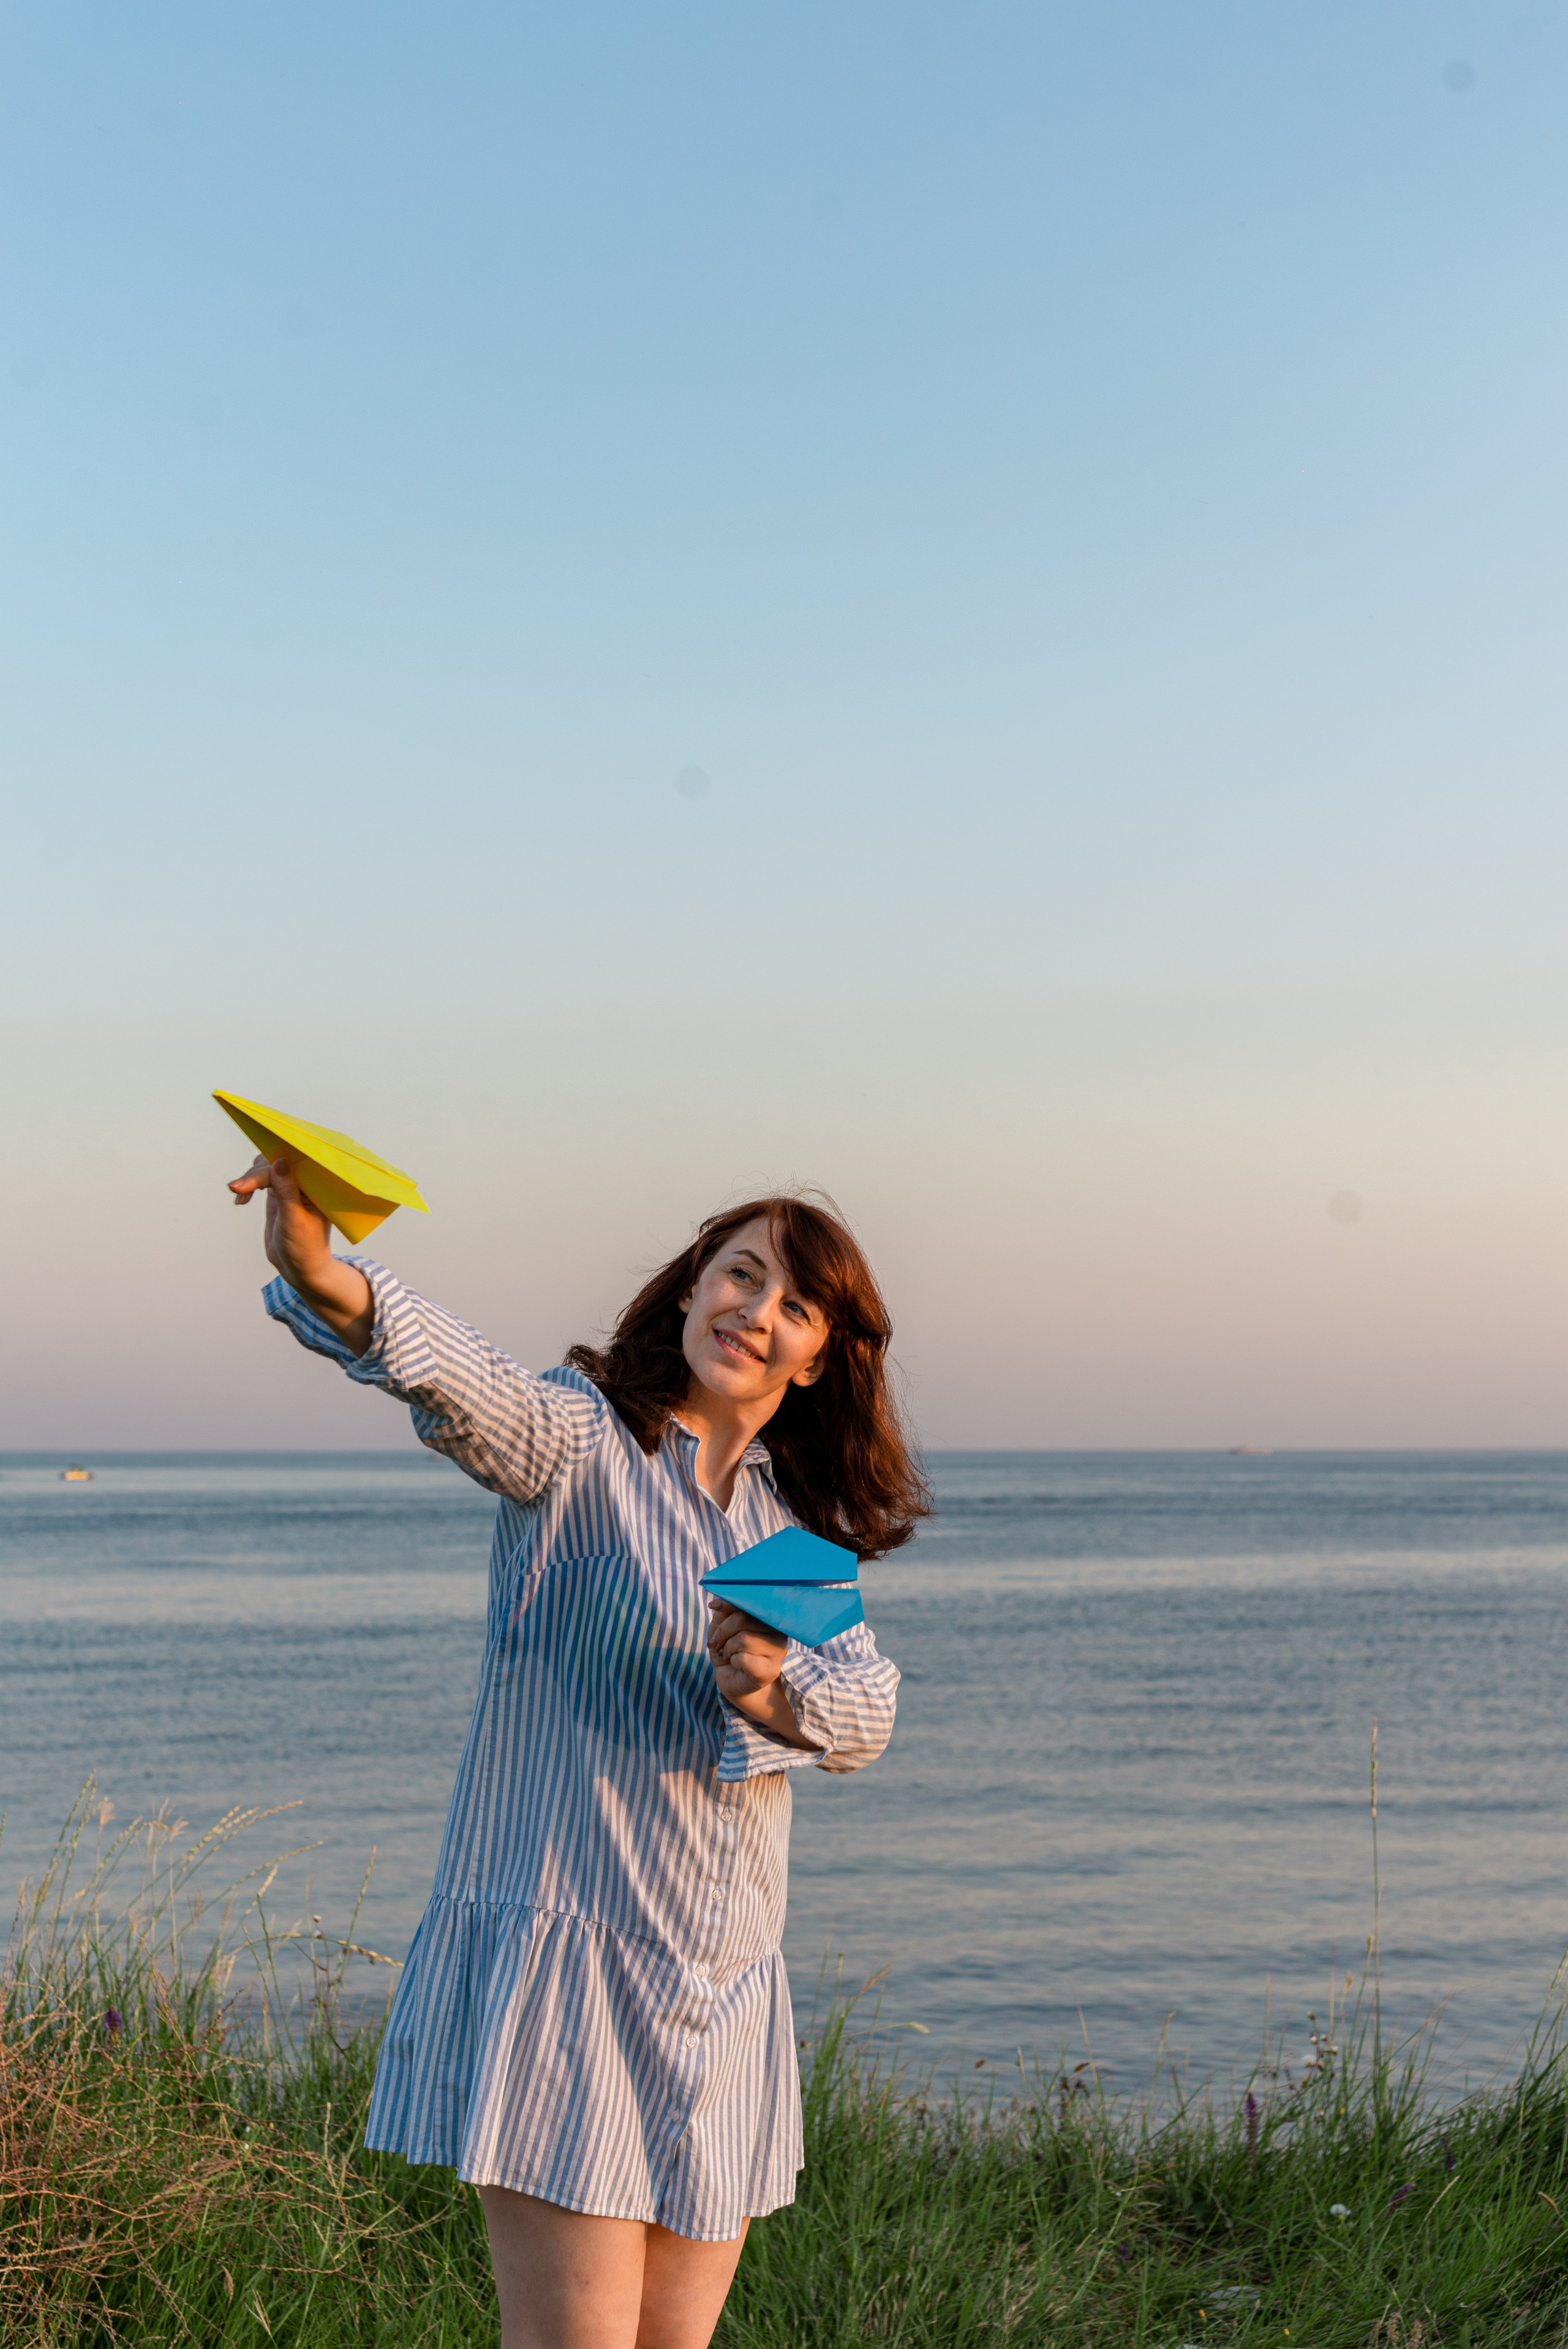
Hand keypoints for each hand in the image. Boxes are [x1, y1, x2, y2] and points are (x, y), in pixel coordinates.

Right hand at [228, 1154, 375, 1351]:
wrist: (298, 1268)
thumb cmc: (304, 1248)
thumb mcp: (294, 1220)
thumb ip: (287, 1191)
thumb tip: (280, 1160)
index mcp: (318, 1186)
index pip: (292, 1165)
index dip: (269, 1167)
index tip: (247, 1182)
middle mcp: (306, 1182)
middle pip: (276, 1162)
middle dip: (254, 1174)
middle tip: (236, 1189)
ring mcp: (291, 1186)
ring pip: (267, 1168)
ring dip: (250, 1178)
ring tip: (239, 1195)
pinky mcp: (278, 1193)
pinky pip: (262, 1179)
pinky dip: (249, 1185)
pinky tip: (241, 1198)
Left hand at [705, 1598, 822, 1750]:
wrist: (734, 1683)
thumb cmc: (729, 1652)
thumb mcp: (722, 1628)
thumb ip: (724, 1612)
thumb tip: (718, 1601)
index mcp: (768, 1617)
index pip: (752, 1600)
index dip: (731, 1601)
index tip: (714, 1606)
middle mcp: (778, 1631)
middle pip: (743, 1618)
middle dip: (722, 1631)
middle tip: (717, 1643)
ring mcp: (778, 1651)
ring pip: (743, 1638)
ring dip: (727, 1649)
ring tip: (729, 1656)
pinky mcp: (771, 1670)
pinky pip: (744, 1658)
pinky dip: (733, 1662)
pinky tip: (736, 1666)